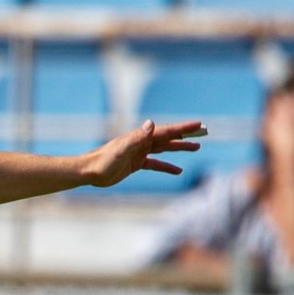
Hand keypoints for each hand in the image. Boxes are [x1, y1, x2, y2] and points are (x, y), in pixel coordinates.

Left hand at [78, 120, 203, 187]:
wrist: (89, 171)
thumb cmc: (103, 160)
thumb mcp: (122, 149)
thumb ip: (137, 137)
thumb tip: (151, 123)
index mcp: (141, 137)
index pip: (166, 131)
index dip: (183, 127)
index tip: (199, 124)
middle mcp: (142, 142)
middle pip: (169, 138)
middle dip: (186, 135)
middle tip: (204, 133)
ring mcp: (139, 152)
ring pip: (164, 149)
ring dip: (180, 148)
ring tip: (197, 148)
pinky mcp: (135, 164)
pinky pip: (155, 164)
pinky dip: (167, 166)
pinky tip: (178, 170)